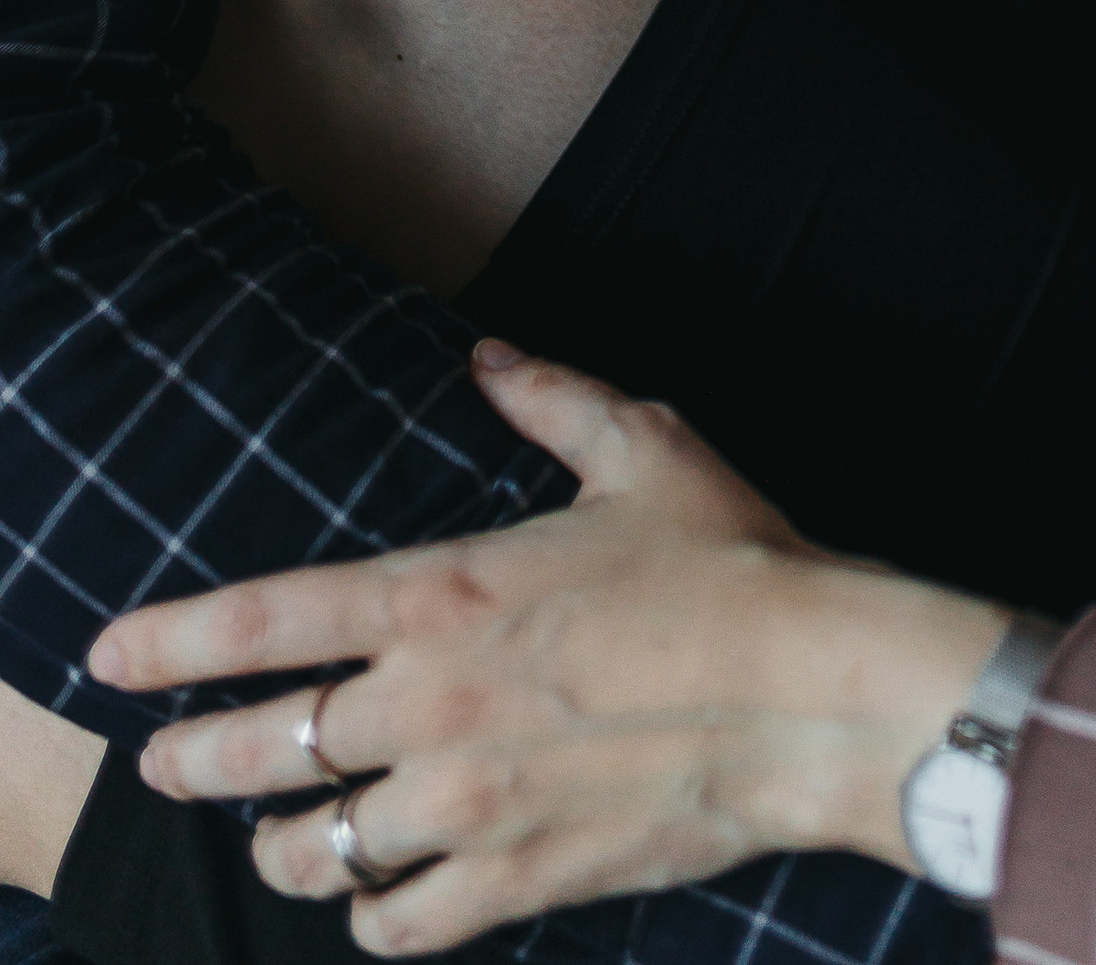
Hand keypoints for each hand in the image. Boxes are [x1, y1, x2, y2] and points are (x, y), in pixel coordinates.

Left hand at [89, 344, 1003, 954]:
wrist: (814, 691)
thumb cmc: (731, 562)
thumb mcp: (643, 447)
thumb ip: (551, 398)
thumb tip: (491, 356)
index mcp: (444, 594)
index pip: (263, 622)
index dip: (171, 643)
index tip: (114, 658)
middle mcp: (429, 706)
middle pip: (259, 755)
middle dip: (193, 763)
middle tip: (164, 766)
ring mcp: (465, 805)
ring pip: (314, 855)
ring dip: (282, 850)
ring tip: (276, 845)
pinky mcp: (516, 879)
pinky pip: (399, 926)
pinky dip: (374, 920)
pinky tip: (376, 906)